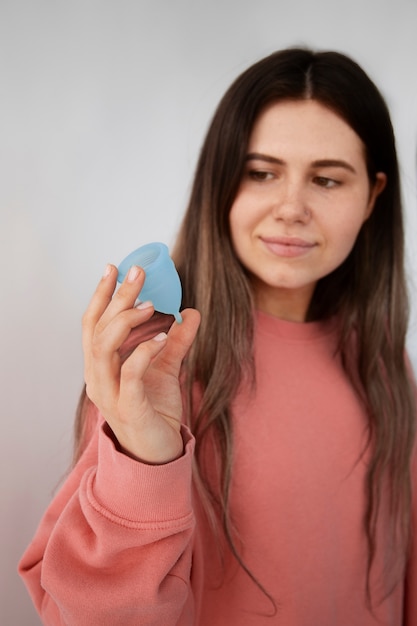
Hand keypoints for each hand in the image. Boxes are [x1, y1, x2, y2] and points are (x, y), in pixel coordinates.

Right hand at [82, 264, 199, 463]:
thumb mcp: (166, 369)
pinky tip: (161, 337)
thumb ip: (176, 342)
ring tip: (151, 304)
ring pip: (103, 348)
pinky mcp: (128, 409)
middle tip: (138, 273)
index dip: (101, 295)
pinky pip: (130, 374)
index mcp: (101, 365)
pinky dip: (143, 351)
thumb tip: (191, 312)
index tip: (115, 268)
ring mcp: (109, 394)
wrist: (158, 454)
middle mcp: (97, 377)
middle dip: (117, 297)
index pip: (93, 323)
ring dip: (126, 321)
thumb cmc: (155, 410)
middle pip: (98, 329)